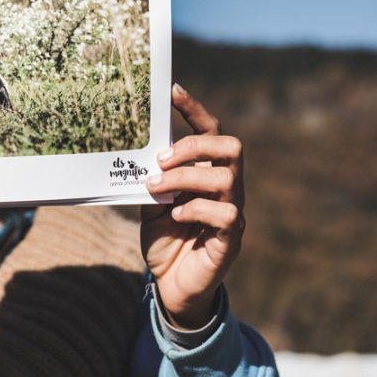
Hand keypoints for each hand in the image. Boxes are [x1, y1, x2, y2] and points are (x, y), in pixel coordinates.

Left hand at [142, 84, 244, 329]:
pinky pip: (227, 214)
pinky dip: (197, 210)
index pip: (210, 132)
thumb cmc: (163, 240)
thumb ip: (153, 178)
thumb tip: (143, 151)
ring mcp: (233, 212)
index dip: (194, 110)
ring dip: (186, 179)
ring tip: (158, 189)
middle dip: (195, 146)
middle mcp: (225, 189)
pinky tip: (176, 216)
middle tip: (162, 159)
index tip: (172, 90)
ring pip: (227, 178)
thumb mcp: (150, 203)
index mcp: (205, 173)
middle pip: (231, 147)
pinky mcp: (232, 238)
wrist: (170, 285)